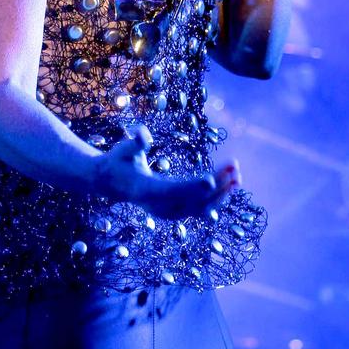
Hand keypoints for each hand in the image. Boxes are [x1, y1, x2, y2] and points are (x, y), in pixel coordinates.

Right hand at [96, 125, 241, 220]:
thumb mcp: (123, 148)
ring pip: (199, 208)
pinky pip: (200, 208)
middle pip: (191, 200)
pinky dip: (216, 197)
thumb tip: (143, 136)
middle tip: (234, 168)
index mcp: (144, 190)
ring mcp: (167, 212)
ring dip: (221, 192)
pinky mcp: (175, 212)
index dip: (191, 187)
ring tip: (238, 174)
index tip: (210, 181)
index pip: (171, 190)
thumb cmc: (118, 160)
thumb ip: (134, 142)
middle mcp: (157, 206)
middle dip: (215, 186)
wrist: (111, 182)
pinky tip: (231, 183)